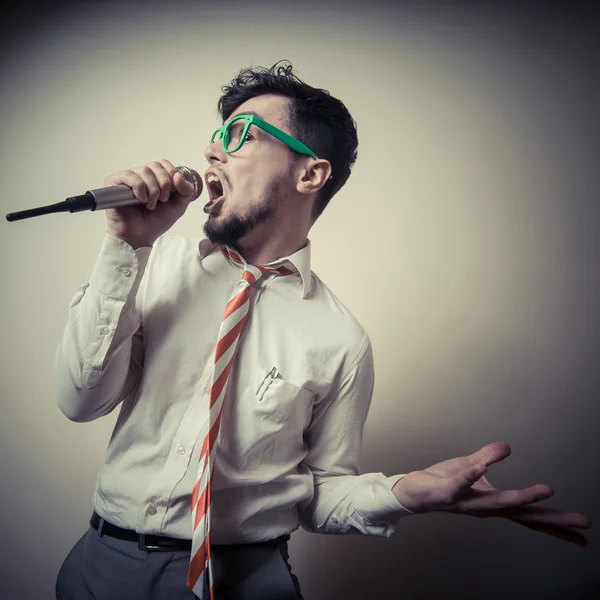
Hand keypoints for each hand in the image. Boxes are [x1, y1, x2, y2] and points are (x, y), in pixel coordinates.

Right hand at [104, 159, 195, 248]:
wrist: (140, 236)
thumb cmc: (156, 222)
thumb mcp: (178, 207)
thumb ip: (186, 191)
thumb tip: (178, 175)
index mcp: (155, 179)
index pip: (163, 163)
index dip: (171, 174)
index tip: (173, 190)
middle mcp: (141, 176)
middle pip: (155, 165)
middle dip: (164, 183)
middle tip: (162, 200)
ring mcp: (127, 179)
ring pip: (144, 170)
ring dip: (152, 190)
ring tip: (150, 205)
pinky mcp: (114, 183)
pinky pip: (129, 176)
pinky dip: (139, 187)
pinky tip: (140, 200)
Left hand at [392, 442, 591, 546]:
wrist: (413, 491)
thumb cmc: (445, 482)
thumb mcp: (470, 466)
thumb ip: (488, 457)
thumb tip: (508, 447)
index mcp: (494, 503)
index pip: (529, 515)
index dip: (555, 523)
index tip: (583, 532)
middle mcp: (484, 507)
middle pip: (522, 514)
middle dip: (552, 518)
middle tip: (581, 522)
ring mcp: (465, 502)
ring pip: (495, 502)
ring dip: (519, 497)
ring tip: (545, 490)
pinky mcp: (445, 493)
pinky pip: (458, 484)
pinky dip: (469, 476)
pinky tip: (481, 468)